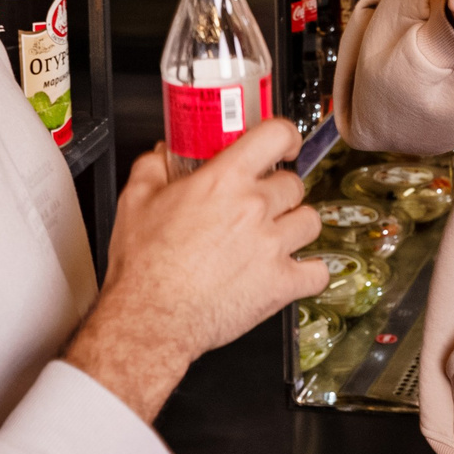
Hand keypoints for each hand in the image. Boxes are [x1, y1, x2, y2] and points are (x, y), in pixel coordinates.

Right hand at [66, 119, 326, 423]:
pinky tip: (294, 271)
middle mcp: (254, 208)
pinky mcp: (281, 284)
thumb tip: (160, 156)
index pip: (275, 136)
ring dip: (296, 226)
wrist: (151, 318)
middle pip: (293, 183)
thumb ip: (152, 169)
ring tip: (277, 235)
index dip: (286, 136)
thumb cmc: (144, 267)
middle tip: (261, 204)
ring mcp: (272, 246)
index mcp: (224, 181)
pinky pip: (318, 271)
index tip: (284, 144)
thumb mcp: (135, 202)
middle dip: (279, 191)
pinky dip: (310, 272)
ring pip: (311, 221)